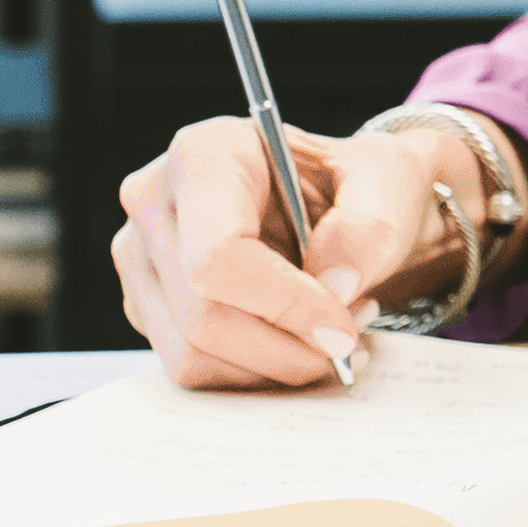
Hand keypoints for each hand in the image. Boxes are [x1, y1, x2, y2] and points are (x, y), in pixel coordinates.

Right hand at [110, 116, 497, 389]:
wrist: (335, 202)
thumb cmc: (354, 182)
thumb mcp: (387, 181)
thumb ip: (371, 227)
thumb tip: (336, 284)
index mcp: (205, 154)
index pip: (218, 255)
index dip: (284, 306)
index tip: (340, 329)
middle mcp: (155, 201)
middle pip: (203, 316)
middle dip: (288, 345)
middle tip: (349, 336)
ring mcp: (140, 257)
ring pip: (193, 355)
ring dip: (275, 364)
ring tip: (329, 333)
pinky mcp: (146, 303)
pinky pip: (192, 369)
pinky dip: (253, 372)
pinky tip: (295, 340)